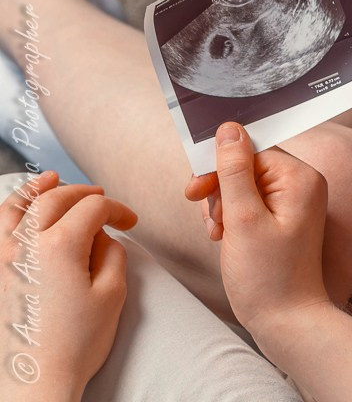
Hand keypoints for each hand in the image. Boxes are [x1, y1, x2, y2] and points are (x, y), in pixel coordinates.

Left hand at [1, 171, 134, 401]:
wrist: (33, 380)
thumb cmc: (73, 344)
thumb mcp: (111, 294)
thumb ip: (112, 254)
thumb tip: (102, 238)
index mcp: (60, 247)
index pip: (93, 208)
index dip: (117, 209)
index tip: (129, 222)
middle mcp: (24, 245)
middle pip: (56, 198)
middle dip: (84, 194)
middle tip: (102, 201)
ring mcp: (1, 258)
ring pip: (16, 207)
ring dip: (38, 189)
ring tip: (52, 180)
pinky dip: (10, 211)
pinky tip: (20, 211)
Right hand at [184, 124, 329, 335]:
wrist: (285, 319)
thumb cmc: (267, 275)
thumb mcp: (242, 219)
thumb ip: (234, 171)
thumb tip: (228, 128)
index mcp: (300, 177)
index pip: (252, 150)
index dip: (220, 168)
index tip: (195, 191)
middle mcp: (303, 184)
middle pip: (247, 166)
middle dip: (220, 190)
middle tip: (211, 220)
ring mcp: (294, 202)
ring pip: (243, 185)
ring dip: (222, 206)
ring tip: (219, 234)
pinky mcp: (283, 218)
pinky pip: (249, 203)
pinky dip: (231, 217)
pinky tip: (224, 237)